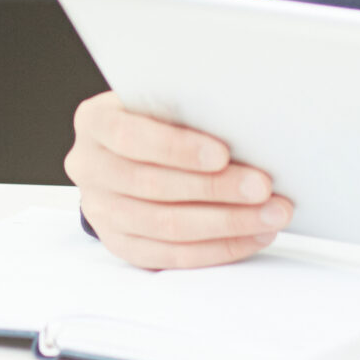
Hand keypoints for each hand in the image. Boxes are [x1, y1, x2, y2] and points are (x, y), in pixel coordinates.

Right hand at [64, 91, 293, 268]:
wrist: (124, 153)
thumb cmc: (155, 119)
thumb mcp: (159, 103)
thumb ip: (186, 112)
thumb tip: (247, 130)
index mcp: (95, 123)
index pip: (131, 137)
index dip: (178, 148)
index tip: (223, 154)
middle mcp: (89, 168)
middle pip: (154, 186)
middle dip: (215, 189)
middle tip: (263, 188)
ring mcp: (100, 211)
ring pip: (166, 226)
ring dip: (227, 223)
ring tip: (270, 216)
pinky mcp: (120, 244)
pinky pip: (171, 256)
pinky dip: (217, 249)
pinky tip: (251, 237)